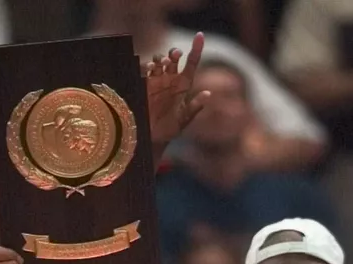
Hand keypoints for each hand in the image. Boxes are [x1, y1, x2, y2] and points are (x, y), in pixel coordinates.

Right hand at [146, 33, 210, 148]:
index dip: (196, 48)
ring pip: (159, 61)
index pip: (192, 63)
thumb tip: (208, 94)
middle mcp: (170, 80)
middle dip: (174, 52)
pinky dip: (147, 65)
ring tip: (160, 63)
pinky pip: (145, 70)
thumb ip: (194, 106)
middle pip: (173, 58)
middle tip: (174, 56)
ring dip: (160, 58)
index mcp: (183, 85)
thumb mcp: (184, 120)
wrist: (150, 138)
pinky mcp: (144, 86)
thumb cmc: (169, 131)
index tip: (199, 35)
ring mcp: (156, 82)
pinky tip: (151, 68)